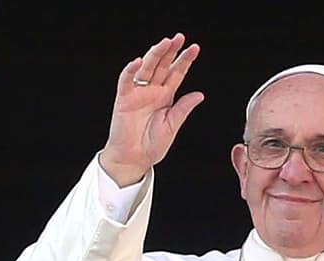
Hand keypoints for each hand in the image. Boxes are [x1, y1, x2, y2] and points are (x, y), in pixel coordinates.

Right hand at [99, 33, 203, 186]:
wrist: (134, 160)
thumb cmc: (152, 146)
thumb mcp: (172, 126)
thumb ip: (183, 109)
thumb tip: (200, 94)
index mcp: (166, 97)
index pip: (177, 74)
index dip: (185, 60)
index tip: (195, 48)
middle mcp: (152, 91)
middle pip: (162, 66)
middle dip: (170, 51)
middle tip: (179, 37)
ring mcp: (138, 93)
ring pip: (146, 68)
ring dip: (154, 55)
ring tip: (164, 43)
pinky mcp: (124, 99)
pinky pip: (126, 81)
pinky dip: (130, 71)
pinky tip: (138, 61)